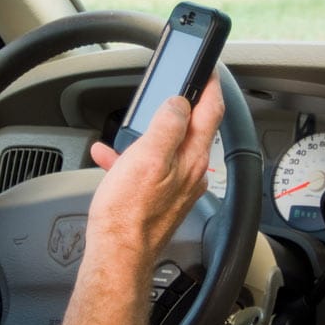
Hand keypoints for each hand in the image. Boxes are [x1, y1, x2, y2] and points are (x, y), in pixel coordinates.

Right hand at [87, 74, 224, 270]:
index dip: (210, 86)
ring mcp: (177, 188)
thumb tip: (180, 102)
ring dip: (150, 133)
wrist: (117, 254)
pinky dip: (134, 159)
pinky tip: (113, 159)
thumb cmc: (129, 212)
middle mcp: (191, 173)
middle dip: (180, 107)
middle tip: (171, 89)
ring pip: (168, 149)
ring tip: (129, 127)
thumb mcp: (148, 157)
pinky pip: (151, 169)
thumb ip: (168, 125)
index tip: (207, 70)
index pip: (211, 112)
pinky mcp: (161, 200)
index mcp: (192, 158)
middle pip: (192, 129)